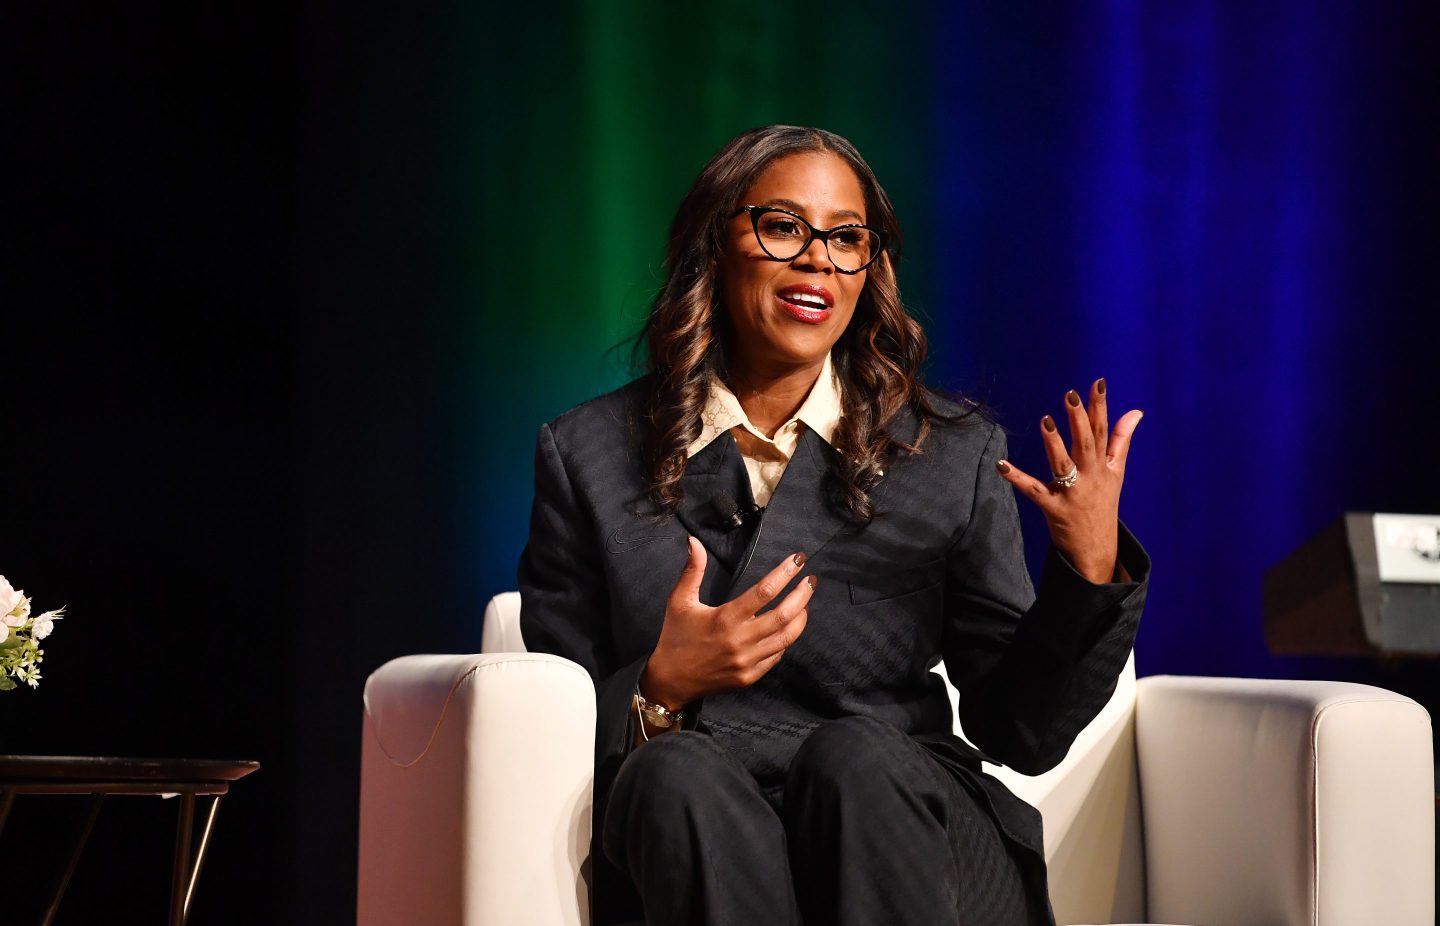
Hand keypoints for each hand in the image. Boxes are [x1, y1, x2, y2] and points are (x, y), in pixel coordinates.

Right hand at [640, 537, 814, 709]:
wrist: (671, 680)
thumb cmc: (676, 637)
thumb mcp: (679, 600)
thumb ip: (692, 570)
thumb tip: (694, 542)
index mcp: (725, 618)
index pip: (765, 591)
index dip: (785, 573)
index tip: (797, 560)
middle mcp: (740, 640)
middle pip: (784, 615)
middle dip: (802, 595)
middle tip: (810, 580)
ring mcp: (747, 661)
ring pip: (786, 637)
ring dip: (800, 618)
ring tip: (805, 602)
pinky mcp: (750, 676)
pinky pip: (777, 656)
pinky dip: (786, 640)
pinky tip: (788, 628)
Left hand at [995, 379, 1142, 583]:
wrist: (1097, 548)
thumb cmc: (1103, 503)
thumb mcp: (1116, 471)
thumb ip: (1121, 439)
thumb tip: (1136, 411)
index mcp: (1103, 465)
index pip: (1103, 430)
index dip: (1100, 406)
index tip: (1098, 383)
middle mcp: (1090, 477)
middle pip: (1085, 444)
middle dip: (1079, 419)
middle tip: (1070, 394)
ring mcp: (1072, 493)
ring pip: (1063, 465)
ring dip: (1054, 443)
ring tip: (1045, 421)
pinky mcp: (1053, 508)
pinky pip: (1033, 490)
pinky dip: (1016, 478)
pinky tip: (1000, 464)